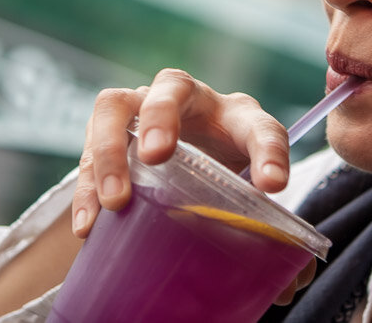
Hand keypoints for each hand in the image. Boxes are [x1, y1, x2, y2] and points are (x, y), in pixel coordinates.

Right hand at [70, 68, 290, 237]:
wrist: (185, 159)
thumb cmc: (223, 176)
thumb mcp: (246, 196)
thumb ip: (266, 233)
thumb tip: (286, 285)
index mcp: (238, 119)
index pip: (261, 128)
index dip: (269, 154)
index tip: (272, 187)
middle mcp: (190, 101)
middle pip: (175, 85)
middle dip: (163, 116)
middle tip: (157, 155)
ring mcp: (142, 108)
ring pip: (116, 106)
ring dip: (111, 151)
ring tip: (115, 200)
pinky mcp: (107, 129)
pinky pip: (87, 144)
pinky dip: (85, 186)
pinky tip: (88, 225)